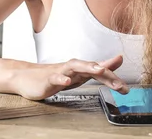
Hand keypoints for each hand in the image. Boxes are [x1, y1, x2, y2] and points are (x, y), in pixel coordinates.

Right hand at [13, 55, 127, 100]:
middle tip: (120, 84)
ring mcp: (60, 72)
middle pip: (91, 67)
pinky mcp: (47, 80)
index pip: (99, 69)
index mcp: (80, 70)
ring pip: (75, 66)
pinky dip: (61, 79)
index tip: (126, 78)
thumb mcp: (76, 77)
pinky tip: (67, 82)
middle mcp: (72, 68)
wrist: (25, 78)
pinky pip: (55, 78)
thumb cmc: (53, 77)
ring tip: (99, 70)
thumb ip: (92, 72)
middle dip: (107, 73)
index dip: (113, 71)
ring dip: (88, 67)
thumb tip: (110, 68)